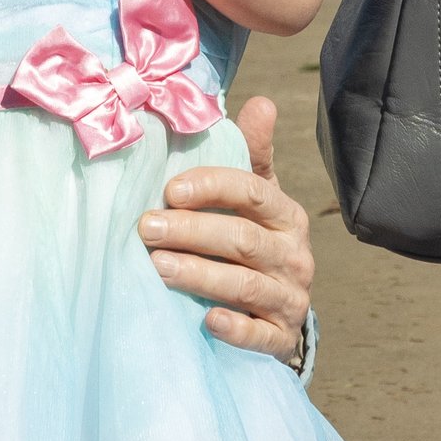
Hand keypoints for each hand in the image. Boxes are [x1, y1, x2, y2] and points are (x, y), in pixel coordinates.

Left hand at [138, 92, 315, 358]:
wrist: (280, 312)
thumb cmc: (256, 242)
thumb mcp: (258, 199)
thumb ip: (252, 155)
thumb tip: (261, 102)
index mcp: (285, 215)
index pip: (252, 192)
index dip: (212, 187)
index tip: (169, 190)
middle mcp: (294, 255)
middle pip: (243, 239)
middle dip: (192, 232)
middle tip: (146, 228)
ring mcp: (289, 298)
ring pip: (245, 284)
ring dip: (200, 275)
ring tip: (157, 268)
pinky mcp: (281, 338)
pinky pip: (260, 334)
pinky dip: (235, 327)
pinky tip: (206, 320)